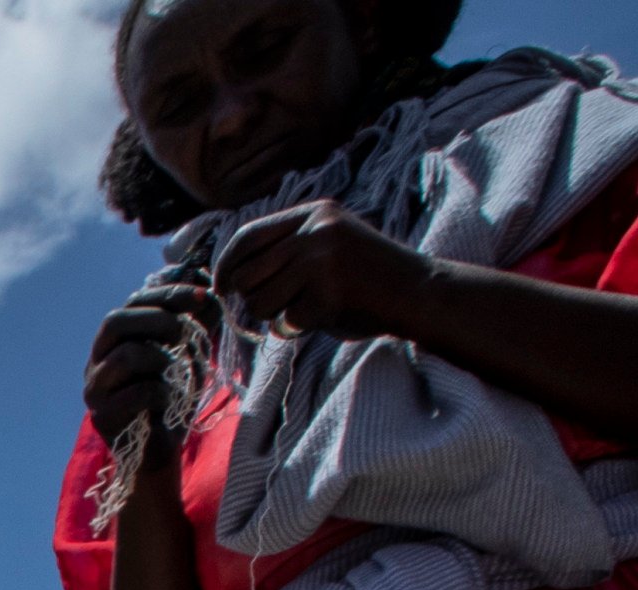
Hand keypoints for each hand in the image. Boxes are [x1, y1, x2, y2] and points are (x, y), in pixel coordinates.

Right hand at [84, 272, 217, 447]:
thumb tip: (211, 298)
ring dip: (162, 360)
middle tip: (184, 333)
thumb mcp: (190, 357)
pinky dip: (162, 394)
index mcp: (116, 341)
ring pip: (126, 355)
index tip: (203, 297)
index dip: (168, 296)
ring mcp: (95, 389)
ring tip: (176, 376)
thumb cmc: (171, 401)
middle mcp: (98, 360)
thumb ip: (197, 328)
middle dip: (157, 320)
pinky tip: (167, 403)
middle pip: (115, 321)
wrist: (157, 451)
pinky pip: (137, 392)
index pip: (133, 303)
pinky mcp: (102, 416)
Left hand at [212, 201, 431, 340]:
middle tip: (279, 306)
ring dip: (275, 316)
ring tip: (307, 307)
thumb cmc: (366, 277)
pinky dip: (299, 329)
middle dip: (253, 298)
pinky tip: (325, 316)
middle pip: (246, 274)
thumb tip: (228, 276)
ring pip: (260, 301)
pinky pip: (286, 323)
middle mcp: (316, 230)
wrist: (418, 291)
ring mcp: (322, 260)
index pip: (247, 236)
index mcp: (314, 213)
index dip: (225, 265)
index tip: (219, 287)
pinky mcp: (329, 293)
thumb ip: (286, 251)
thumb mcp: (327, 246)